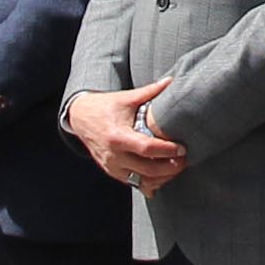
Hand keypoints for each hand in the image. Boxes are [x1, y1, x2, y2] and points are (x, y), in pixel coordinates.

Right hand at [68, 80, 184, 188]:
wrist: (80, 118)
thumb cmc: (104, 107)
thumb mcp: (126, 98)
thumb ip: (150, 92)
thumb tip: (171, 81)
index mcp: (117, 136)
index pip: (146, 148)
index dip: (167, 150)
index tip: (182, 148)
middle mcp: (114, 155)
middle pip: (147, 169)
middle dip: (170, 168)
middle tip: (184, 160)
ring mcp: (112, 166)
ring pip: (142, 181)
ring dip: (162, 177)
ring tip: (176, 167)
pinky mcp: (113, 172)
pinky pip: (135, 183)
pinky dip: (150, 182)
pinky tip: (162, 175)